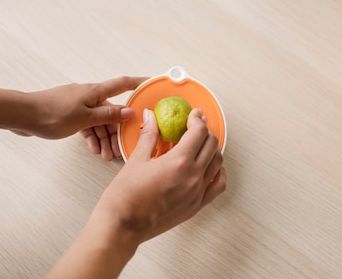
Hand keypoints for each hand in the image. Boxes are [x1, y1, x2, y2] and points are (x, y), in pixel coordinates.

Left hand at [10, 77, 145, 156]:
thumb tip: (129, 111)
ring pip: (98, 121)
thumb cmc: (51, 113)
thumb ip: (108, 115)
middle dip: (119, 129)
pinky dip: (91, 136)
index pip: (123, 84)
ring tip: (107, 155)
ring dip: (104, 137)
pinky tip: (93, 149)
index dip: (140, 83)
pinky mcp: (68, 114)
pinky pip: (86, 124)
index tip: (153, 83)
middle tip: (124, 146)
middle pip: (111, 110)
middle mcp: (89, 96)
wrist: (22, 115)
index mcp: (95, 92)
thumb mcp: (85, 118)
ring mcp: (78, 105)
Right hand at [90, 108, 226, 243]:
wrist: (123, 226)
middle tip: (195, 126)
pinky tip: (209, 167)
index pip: (198, 132)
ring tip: (200, 144)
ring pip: (218, 163)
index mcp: (179, 162)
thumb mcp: (136, 159)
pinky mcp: (196, 206)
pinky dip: (218, 172)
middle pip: (212, 145)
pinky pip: (217, 186)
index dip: (197, 119)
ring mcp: (197, 193)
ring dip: (212, 149)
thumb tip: (151, 116)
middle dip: (204, 132)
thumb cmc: (125, 196)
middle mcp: (193, 177)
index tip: (193, 115)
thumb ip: (149, 135)